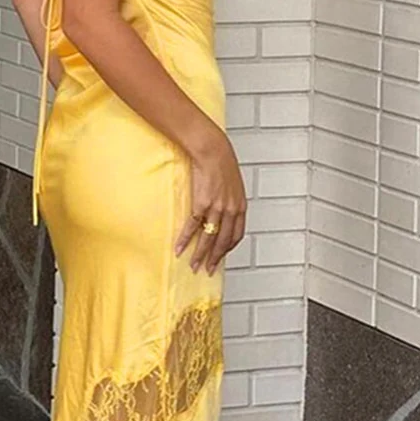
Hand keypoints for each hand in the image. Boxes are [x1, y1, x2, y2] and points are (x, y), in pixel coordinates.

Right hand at [174, 131, 246, 275]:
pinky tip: (179, 248)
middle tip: (208, 270)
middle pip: (222, 241)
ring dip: (200, 255)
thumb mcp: (232, 184)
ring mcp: (216, 208)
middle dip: (215, 258)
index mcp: (240, 206)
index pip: (236, 235)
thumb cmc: (221, 163)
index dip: (228, 249)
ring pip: (208, 238)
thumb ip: (230, 200)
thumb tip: (223, 210)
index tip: (221, 257)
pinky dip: (185, 240)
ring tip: (194, 265)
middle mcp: (230, 210)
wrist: (212, 150)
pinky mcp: (201, 204)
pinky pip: (192, 227)